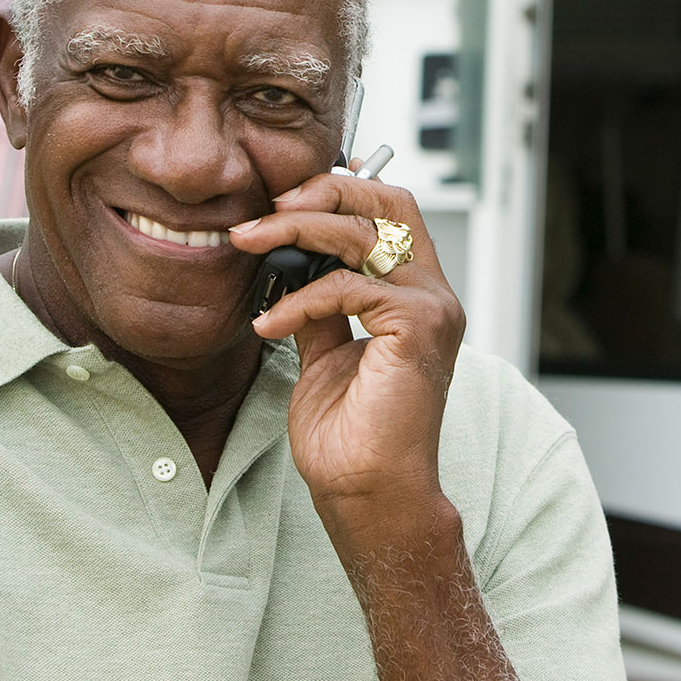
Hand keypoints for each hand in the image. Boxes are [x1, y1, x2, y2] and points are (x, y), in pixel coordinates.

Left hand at [231, 170, 464, 529]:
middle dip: (323, 191)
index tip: (286, 195)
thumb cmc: (350, 438)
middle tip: (265, 211)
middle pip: (390, 200)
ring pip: (365, 231)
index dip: (345, 186)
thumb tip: (291, 264)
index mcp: (417, 296)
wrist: (368, 493)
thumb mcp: (324, 352)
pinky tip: (269, 324)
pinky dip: (299, 298)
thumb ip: (320, 305)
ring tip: (248, 244)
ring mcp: (431, 308)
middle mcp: (433, 294)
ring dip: (295, 230)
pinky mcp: (418, 326)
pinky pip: (348, 285)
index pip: (393, 209)